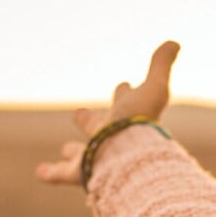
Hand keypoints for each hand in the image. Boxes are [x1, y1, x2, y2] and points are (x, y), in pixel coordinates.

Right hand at [35, 41, 178, 185]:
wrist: (128, 158)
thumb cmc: (140, 123)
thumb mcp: (154, 89)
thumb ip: (161, 65)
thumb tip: (175, 42)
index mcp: (126, 117)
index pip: (124, 101)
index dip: (124, 92)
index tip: (124, 83)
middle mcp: (110, 138)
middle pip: (99, 128)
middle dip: (91, 121)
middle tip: (79, 114)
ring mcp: (95, 156)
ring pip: (82, 153)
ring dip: (73, 151)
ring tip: (65, 149)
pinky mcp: (80, 173)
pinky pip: (63, 174)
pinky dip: (51, 172)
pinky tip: (41, 172)